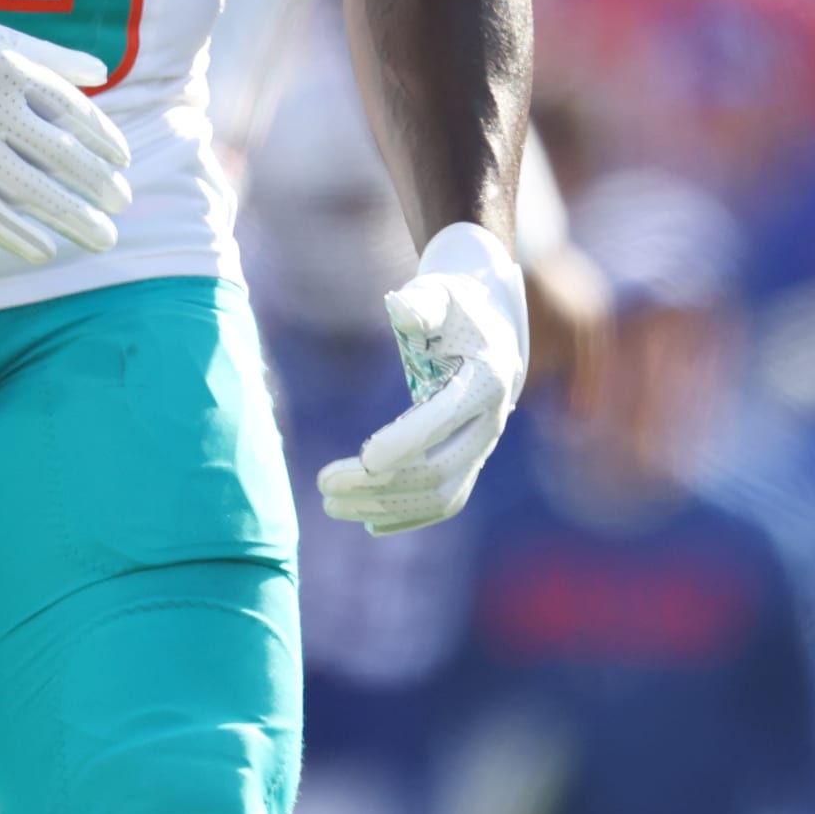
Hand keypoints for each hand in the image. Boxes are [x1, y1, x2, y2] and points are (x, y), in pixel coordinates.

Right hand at [0, 0, 131, 266]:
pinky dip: (15, 234)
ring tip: (103, 238)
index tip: (125, 159)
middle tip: (124, 204)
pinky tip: (44, 251)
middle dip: (98, 183)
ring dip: (71, 216)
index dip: (103, 138)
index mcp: (11, 67)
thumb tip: (101, 71)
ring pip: (31, 188)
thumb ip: (48, 55)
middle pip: (61, 154)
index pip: (73, 111)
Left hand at [318, 223, 527, 535]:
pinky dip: (409, 516)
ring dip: (387, 506)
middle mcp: (491, 420)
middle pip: (440, 470)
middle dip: (381, 484)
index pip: (445, 420)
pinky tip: (368, 521)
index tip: (363, 457)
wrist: (490, 324)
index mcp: (486, 377)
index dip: (407, 441)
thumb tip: (400, 309)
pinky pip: (445, 499)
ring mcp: (483, 446)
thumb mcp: (439, 292)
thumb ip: (421, 302)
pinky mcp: (469, 459)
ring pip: (441, 494)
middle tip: (323, 484)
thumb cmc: (453, 303)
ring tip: (330, 504)